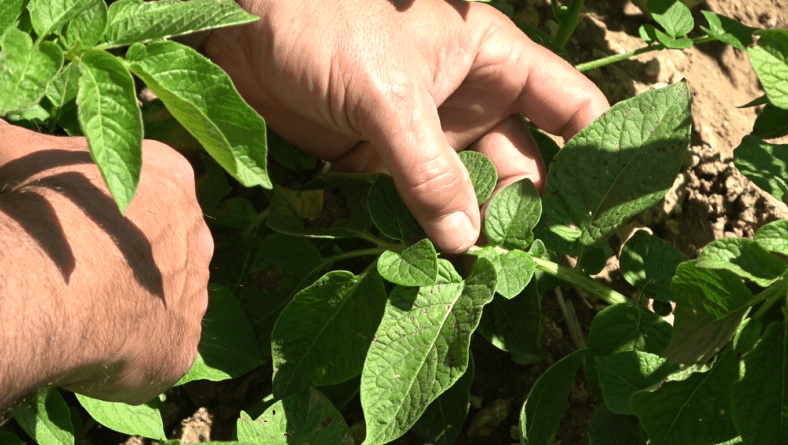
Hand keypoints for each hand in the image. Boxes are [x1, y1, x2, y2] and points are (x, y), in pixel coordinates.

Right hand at [0, 121, 212, 406]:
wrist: (44, 282)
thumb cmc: (35, 206)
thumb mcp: (13, 150)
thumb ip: (12, 137)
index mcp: (169, 176)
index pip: (153, 189)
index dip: (110, 210)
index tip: (76, 224)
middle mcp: (197, 233)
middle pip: (165, 248)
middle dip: (128, 262)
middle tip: (77, 273)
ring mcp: (196, 293)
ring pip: (165, 301)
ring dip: (131, 309)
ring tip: (79, 314)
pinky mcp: (183, 346)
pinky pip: (157, 351)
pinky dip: (127, 357)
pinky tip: (91, 352)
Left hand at [205, 0, 608, 252]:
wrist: (244, 26)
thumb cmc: (327, 24)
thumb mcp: (390, 92)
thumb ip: (430, 167)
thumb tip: (466, 241)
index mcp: (493, 62)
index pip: (571, 108)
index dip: (596, 154)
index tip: (604, 210)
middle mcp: (469, 102)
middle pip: (523, 165)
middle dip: (529, 211)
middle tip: (530, 264)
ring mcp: (427, 135)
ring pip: (471, 192)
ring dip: (477, 230)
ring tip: (483, 275)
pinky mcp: (382, 162)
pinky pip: (418, 204)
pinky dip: (428, 232)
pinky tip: (436, 263)